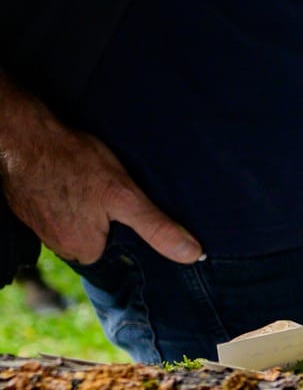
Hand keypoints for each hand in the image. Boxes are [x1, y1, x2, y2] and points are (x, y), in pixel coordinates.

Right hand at [0, 83, 200, 263]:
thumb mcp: (125, 195)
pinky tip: (75, 179)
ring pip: (78, 222)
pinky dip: (69, 196)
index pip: (118, 253)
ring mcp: (40, 225)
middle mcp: (58, 246)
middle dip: (108, 219)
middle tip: (112, 193)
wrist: (22, 134)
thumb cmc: (72, 162)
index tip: (132, 212)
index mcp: (83, 251)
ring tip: (92, 184)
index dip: (129, 232)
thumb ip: (157, 228)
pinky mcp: (29, 206)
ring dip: (88, 206)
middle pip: (98, 239)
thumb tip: (193, 255)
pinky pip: (59, 208)